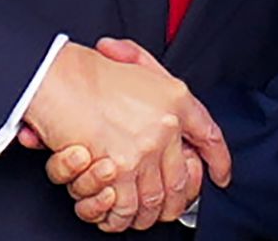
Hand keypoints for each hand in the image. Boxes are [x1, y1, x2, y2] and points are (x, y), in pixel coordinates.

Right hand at [21, 40, 229, 230]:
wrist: (56, 76)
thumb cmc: (88, 69)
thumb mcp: (138, 61)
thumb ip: (157, 78)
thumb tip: (168, 106)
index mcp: (175, 99)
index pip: (210, 136)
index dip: (219, 161)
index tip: (220, 174)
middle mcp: (165, 126)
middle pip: (181, 180)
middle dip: (176, 201)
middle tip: (167, 207)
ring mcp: (143, 150)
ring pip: (155, 199)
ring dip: (146, 214)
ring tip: (139, 215)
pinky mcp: (118, 169)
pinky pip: (127, 206)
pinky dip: (121, 216)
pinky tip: (116, 214)